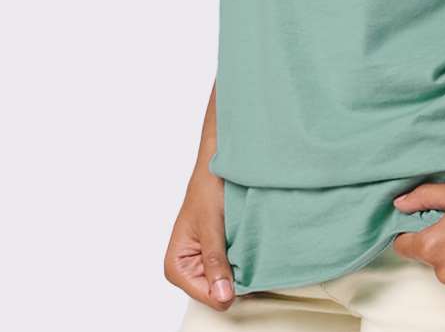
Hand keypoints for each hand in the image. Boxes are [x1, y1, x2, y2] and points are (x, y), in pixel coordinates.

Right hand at [163, 171, 236, 310]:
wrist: (218, 165)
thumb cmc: (208, 188)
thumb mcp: (211, 225)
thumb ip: (214, 261)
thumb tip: (222, 296)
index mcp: (177, 267)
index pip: (207, 296)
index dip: (228, 287)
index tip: (245, 266)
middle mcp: (189, 270)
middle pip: (219, 292)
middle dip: (236, 277)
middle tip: (249, 252)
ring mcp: (204, 264)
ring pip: (229, 282)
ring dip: (242, 267)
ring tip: (248, 245)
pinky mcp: (218, 254)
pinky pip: (234, 268)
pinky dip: (244, 259)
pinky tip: (250, 245)